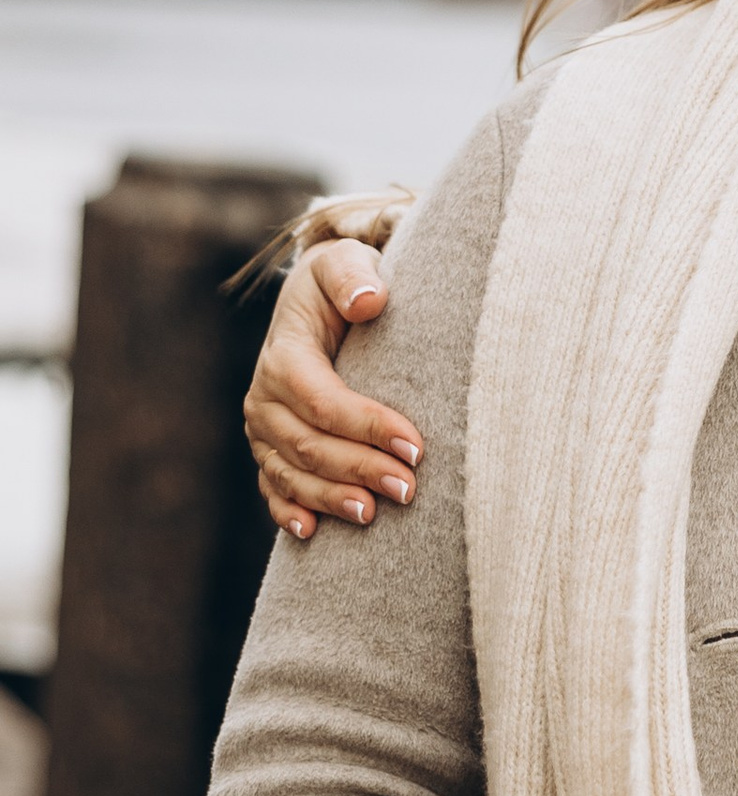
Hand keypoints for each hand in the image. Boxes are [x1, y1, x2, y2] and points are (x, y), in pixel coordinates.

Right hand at [244, 241, 417, 541]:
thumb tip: (369, 300)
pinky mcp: (270, 450)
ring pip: (291, 474)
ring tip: (374, 515)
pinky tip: (312, 533)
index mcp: (284, 355)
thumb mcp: (347, 262)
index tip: (415, 445)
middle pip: (309, 445)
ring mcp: (264, 429)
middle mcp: (265, 397)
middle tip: (409, 489)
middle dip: (359, 469)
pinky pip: (273, 488)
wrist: (321, 299)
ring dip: (331, 498)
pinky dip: (289, 512)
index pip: (323, 401)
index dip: (367, 426)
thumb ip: (354, 275)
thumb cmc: (345, 281)